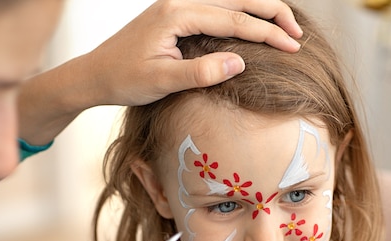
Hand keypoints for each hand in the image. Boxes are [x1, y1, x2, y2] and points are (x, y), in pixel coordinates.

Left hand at [18, 0, 302, 144]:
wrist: (93, 75)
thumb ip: (200, 72)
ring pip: (229, 2)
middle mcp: (179, 3)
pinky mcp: (176, 17)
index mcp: (177, 14)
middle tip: (297, 33)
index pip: (233, 20)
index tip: (293, 46)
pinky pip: (217, 11)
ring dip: (258, 12)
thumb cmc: (122, 79)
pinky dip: (241, 17)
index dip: (267, 32)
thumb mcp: (160, 81)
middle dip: (271, 13)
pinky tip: (252, 28)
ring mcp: (177, 7)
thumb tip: (240, 62)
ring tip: (284, 28)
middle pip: (237, 0)